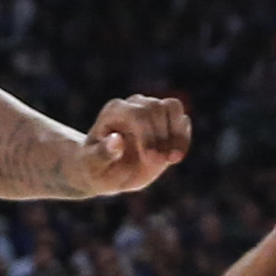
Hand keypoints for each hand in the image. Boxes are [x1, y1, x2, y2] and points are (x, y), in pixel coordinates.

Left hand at [70, 94, 191, 195]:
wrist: (106, 170)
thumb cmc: (95, 167)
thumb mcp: (92, 166)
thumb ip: (102, 154)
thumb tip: (117, 139)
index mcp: (114, 111)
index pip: (137, 114)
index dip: (148, 136)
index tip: (152, 160)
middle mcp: (133, 105)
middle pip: (157, 108)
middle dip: (162, 137)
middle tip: (159, 163)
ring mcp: (151, 110)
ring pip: (173, 107)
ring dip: (177, 135)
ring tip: (172, 159)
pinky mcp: (165, 121)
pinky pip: (182, 120)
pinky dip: (183, 139)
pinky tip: (175, 158)